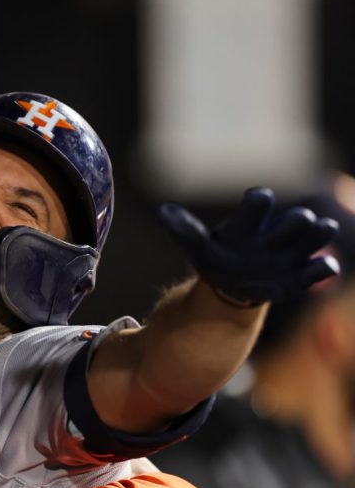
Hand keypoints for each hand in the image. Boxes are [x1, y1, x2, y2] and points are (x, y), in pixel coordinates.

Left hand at [158, 187, 339, 305]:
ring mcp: (291, 254)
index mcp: (251, 222)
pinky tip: (321, 267)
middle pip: (296, 219)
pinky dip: (324, 267)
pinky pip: (322, 269)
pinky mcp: (300, 276)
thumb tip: (162, 210)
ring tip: (318, 231)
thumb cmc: (216, 259)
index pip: (259, 201)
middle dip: (296, 221)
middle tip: (294, 223)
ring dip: (319, 234)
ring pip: (317, 235)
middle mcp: (275, 234)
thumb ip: (185, 230)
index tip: (259, 200)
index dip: (260, 199)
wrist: (230, 287)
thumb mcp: (198, 247)